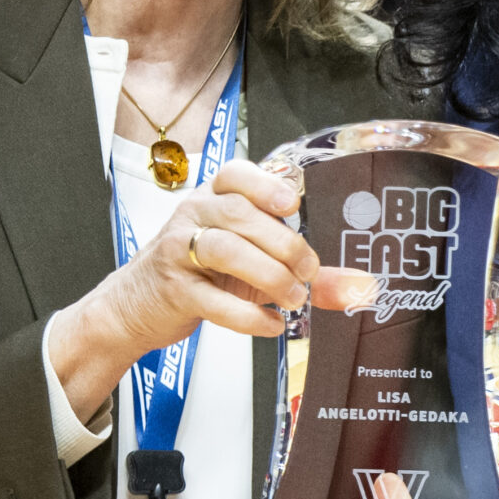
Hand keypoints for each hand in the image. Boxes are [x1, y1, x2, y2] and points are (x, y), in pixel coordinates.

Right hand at [47, 160, 377, 420]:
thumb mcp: (251, 262)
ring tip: (293, 299)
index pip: (235, 174)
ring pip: (224, 250)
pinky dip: (247, 315)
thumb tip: (362, 287)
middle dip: (283, 243)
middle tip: (308, 271)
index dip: (265, 184)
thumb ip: (305, 270)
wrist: (136, 305)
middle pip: (239, 214)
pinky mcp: (173, 290)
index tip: (293, 203)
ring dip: (268, 275)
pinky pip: (211, 299)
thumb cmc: (202, 274)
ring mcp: (178, 252)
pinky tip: (270, 324)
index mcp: (213, 197)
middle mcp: (193, 216)